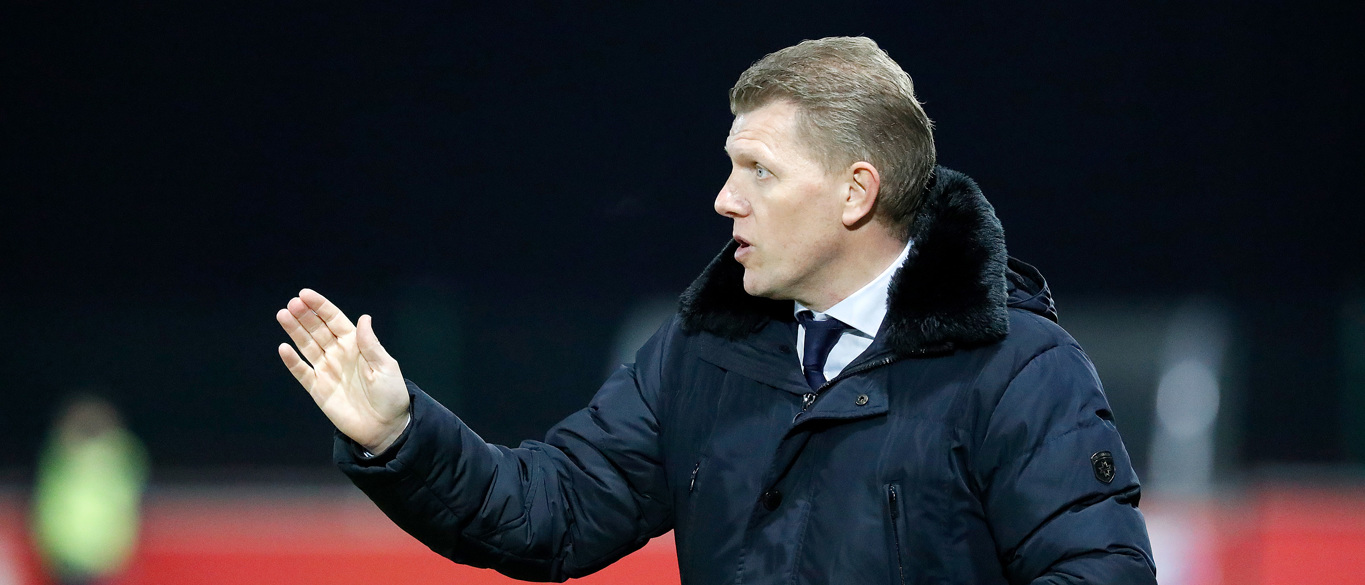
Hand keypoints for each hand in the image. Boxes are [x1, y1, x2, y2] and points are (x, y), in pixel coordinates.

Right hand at [276, 289, 410, 453]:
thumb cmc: (391, 395)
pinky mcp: (318, 389)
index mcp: (356, 345)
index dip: (320, 307)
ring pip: (307, 346)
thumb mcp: (386, 367)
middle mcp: (339, 354)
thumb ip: (371, 344)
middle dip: (304, 315)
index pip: (334, 320)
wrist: (385, 427)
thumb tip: (364, 318)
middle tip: (292, 304)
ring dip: (295, 331)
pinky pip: (302, 372)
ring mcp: (327, 370)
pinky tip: (283, 348)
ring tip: (283, 315)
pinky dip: (292, 361)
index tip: (304, 294)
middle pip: (317, 330)